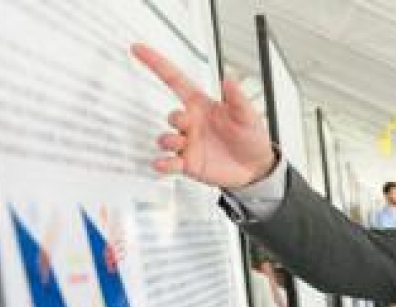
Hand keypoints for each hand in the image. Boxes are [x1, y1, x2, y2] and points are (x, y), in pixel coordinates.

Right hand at [131, 43, 275, 187]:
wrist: (256, 167)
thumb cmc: (251, 137)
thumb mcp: (248, 115)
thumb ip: (237, 99)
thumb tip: (228, 80)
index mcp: (202, 106)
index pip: (174, 80)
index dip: (156, 64)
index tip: (139, 50)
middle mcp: (192, 123)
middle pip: (171, 115)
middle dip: (175, 118)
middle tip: (185, 122)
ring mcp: (188, 144)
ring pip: (166, 139)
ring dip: (169, 140)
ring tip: (182, 143)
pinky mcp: (189, 164)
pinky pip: (169, 163)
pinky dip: (163, 164)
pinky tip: (163, 164)